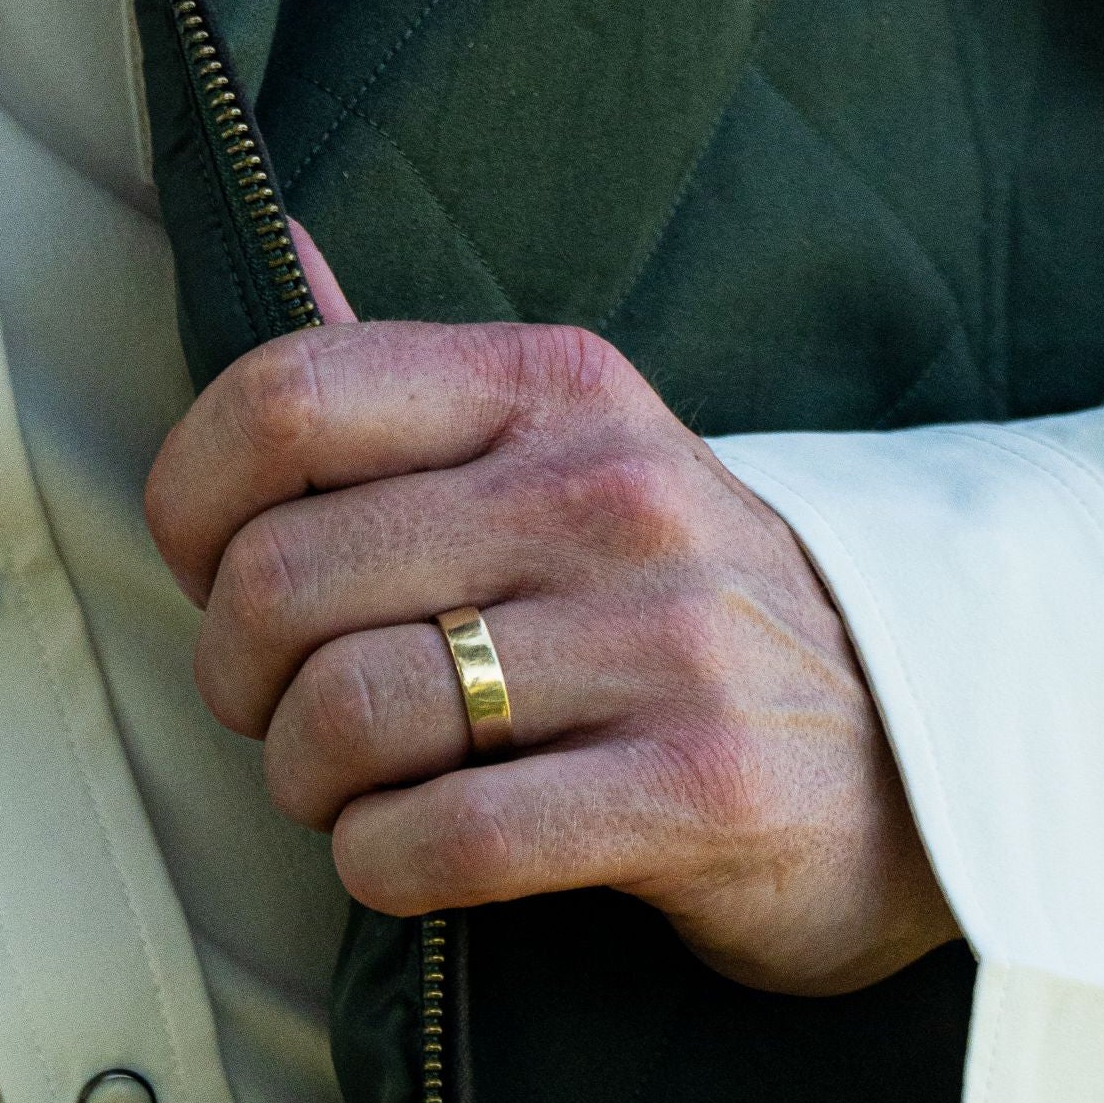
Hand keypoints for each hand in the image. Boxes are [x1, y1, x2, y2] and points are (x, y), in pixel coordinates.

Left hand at [145, 319, 952, 997]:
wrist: (912, 750)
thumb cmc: (674, 604)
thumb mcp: (563, 448)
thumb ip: (400, 371)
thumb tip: (270, 238)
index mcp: (555, 386)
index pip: (284, 398)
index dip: (190, 505)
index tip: (210, 573)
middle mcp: (610, 493)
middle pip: (285, 576)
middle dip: (236, 674)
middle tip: (276, 712)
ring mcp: (667, 640)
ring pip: (351, 711)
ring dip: (306, 780)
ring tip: (344, 788)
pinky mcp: (703, 790)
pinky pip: (452, 836)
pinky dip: (382, 864)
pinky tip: (407, 856)